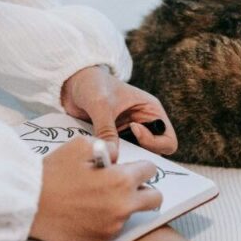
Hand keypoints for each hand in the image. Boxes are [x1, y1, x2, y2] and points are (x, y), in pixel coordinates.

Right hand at [30, 136, 162, 240]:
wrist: (26, 205)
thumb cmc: (52, 172)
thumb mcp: (80, 146)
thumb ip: (107, 147)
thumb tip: (117, 158)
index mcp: (121, 180)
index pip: (150, 170)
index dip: (140, 167)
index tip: (131, 169)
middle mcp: (123, 205)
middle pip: (155, 198)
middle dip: (145, 190)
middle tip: (127, 186)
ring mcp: (113, 225)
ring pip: (133, 213)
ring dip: (124, 205)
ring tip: (100, 198)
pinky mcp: (102, 239)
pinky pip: (116, 227)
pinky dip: (109, 219)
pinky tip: (90, 211)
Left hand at [60, 65, 177, 160]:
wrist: (72, 83)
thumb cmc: (92, 84)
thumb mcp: (100, 104)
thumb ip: (106, 129)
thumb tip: (112, 153)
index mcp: (151, 111)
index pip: (168, 140)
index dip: (154, 142)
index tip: (132, 129)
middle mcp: (144, 124)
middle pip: (155, 153)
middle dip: (139, 155)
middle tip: (119, 149)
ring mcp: (129, 133)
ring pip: (137, 156)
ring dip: (124, 157)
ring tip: (108, 150)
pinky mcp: (115, 139)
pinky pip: (120, 155)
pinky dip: (112, 156)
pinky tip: (101, 151)